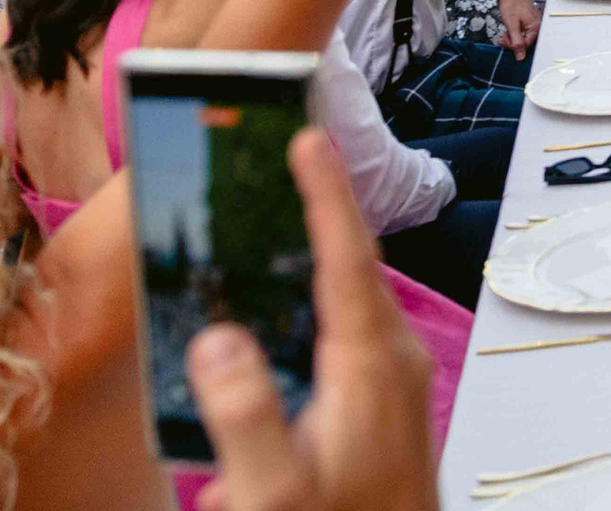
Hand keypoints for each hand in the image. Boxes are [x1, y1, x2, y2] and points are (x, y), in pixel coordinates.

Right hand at [185, 131, 435, 510]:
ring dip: (301, 282)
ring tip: (258, 252)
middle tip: (276, 167)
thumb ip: (243, 415)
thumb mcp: (277, 491)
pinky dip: (299, 341)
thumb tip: (217, 335)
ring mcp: (393, 384)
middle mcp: (392, 361)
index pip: (347, 257)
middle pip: (348, 269)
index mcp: (370, 364)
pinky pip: (337, 350)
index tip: (310, 136)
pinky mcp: (384, 408)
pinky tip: (254, 391)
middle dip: (313, 217)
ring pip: (340, 310)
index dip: (327, 193)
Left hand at [491, 0, 541, 58]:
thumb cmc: (511, 5)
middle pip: (526, 42)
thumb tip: (520, 58)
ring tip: (504, 33)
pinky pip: (523, 31)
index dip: (513, 46)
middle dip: (512, 42)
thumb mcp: (511, 25)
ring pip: (523, 37)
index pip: (526, 45)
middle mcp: (537, 25)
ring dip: (512, 38)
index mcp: (535, 27)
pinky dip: (515, 32)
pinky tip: (509, 29)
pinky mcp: (529, 20)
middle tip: (501, 38)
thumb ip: (516, 42)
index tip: (502, 41)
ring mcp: (533, 22)